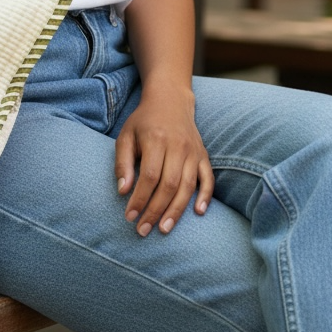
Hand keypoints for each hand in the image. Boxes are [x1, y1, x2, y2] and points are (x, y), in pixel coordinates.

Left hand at [115, 87, 213, 236]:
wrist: (170, 101)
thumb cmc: (143, 121)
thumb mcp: (125, 136)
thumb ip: (122, 163)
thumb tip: (123, 191)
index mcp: (156, 140)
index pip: (149, 176)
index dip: (139, 199)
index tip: (129, 216)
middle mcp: (177, 146)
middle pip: (169, 185)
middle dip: (155, 211)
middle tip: (143, 230)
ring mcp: (193, 152)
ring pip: (187, 186)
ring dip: (176, 211)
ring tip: (164, 229)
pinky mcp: (203, 155)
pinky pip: (208, 179)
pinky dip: (205, 196)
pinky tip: (198, 212)